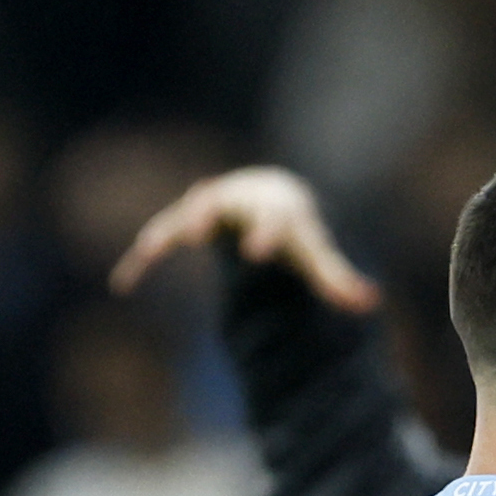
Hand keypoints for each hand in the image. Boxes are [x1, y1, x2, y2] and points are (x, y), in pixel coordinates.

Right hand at [110, 164, 380, 311]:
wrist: (267, 194)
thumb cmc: (294, 230)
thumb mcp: (314, 252)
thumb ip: (337, 279)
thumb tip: (371, 301)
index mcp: (274, 212)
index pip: (273, 223)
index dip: (264, 236)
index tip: (256, 253)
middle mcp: (239, 202)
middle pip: (221, 204)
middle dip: (208, 213)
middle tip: (195, 227)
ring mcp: (209, 207)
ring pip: (185, 215)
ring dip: (169, 228)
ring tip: (150, 247)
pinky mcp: (185, 221)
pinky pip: (161, 236)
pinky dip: (143, 257)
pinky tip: (123, 285)